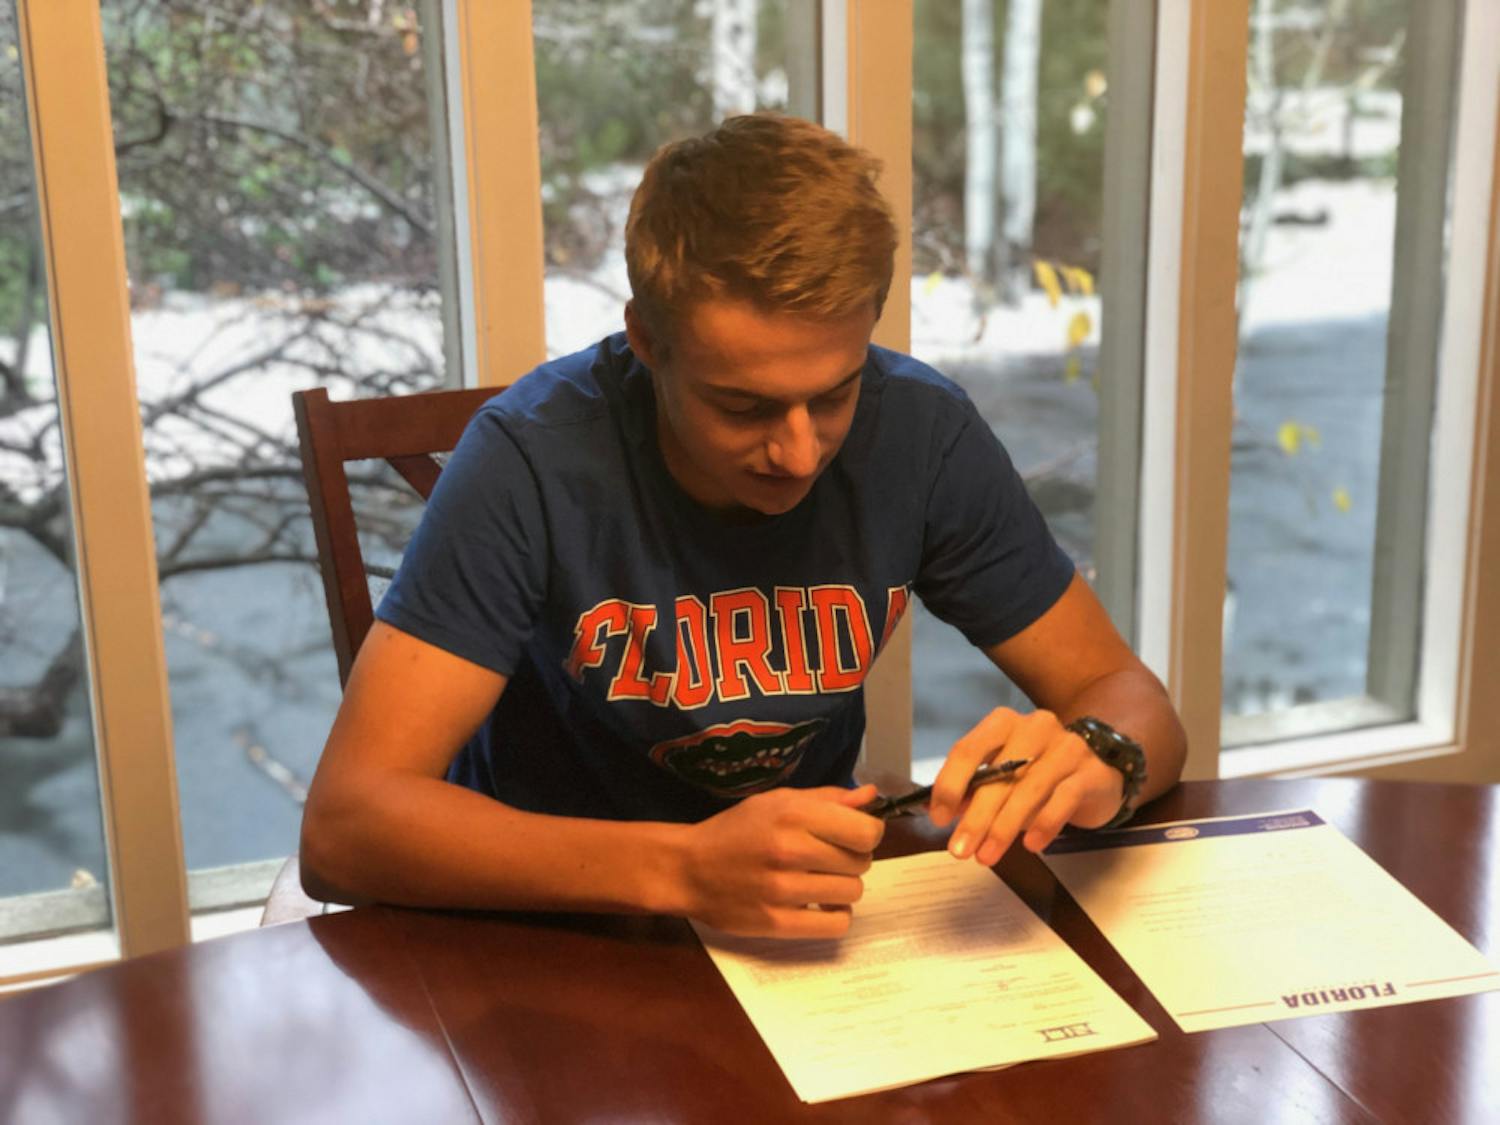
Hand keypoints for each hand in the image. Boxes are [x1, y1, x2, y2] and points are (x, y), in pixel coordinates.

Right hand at [680, 784, 884, 937]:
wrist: (689, 868)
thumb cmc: (736, 830)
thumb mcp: (777, 801)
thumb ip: (826, 799)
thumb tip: (872, 796)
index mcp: (793, 815)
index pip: (866, 831)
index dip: (866, 833)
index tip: (850, 835)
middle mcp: (790, 850)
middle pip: (861, 863)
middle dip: (851, 860)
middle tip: (826, 858)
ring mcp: (783, 890)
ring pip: (852, 893)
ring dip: (841, 888)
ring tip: (818, 881)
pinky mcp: (777, 923)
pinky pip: (835, 925)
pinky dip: (834, 916)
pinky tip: (817, 905)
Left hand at [928, 708, 1122, 864]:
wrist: (1100, 768)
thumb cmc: (1041, 773)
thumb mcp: (1002, 777)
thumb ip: (972, 789)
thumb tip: (935, 809)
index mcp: (1004, 723)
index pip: (969, 749)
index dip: (949, 785)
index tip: (939, 817)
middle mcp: (1035, 727)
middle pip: (999, 774)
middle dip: (975, 816)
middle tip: (960, 848)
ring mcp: (1066, 748)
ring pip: (1029, 789)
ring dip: (1004, 827)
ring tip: (987, 855)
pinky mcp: (1090, 772)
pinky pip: (1063, 799)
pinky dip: (1044, 824)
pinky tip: (1031, 845)